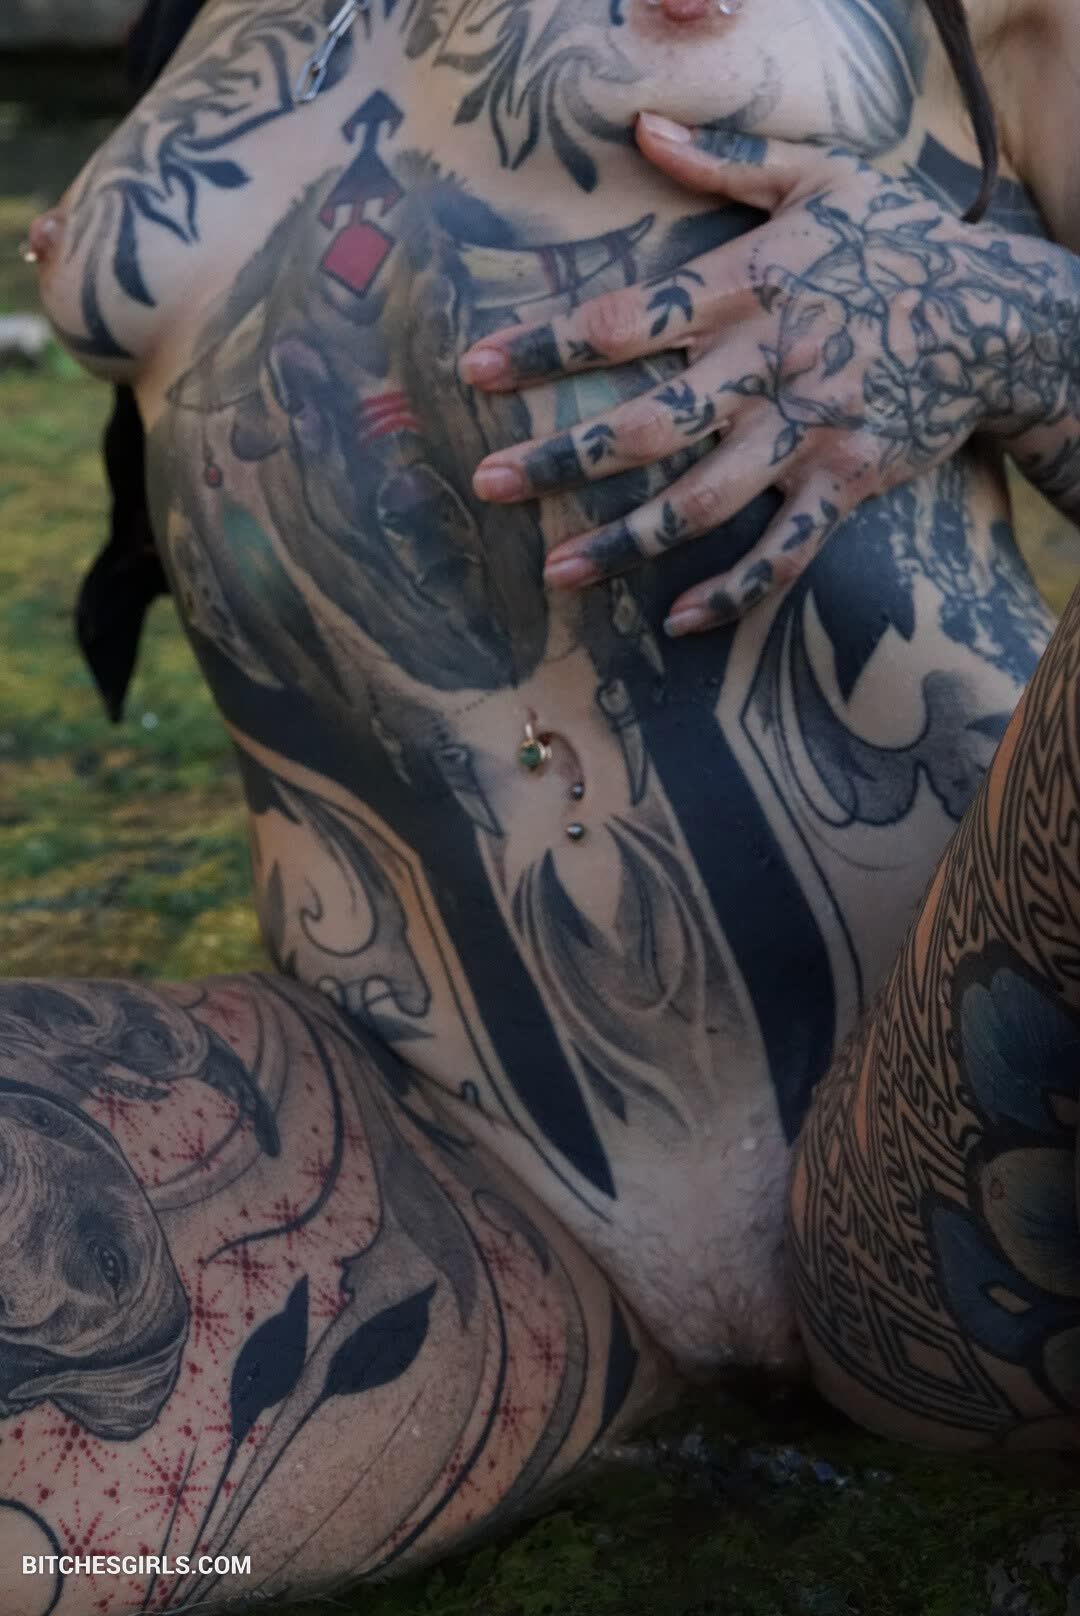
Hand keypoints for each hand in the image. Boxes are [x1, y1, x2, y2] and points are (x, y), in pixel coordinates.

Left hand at [461, 114, 1060, 634]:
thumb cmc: (898, 241)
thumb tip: (642, 128)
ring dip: (626, 542)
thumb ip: (725, 162)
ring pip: (701, 502)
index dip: (543, 348)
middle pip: (646, 425)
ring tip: (557, 572)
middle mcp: (763, 367)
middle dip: (562, 458)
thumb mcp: (819, 177)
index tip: (474, 369)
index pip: (621, 322)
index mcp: (742, 290)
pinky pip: (785, 552)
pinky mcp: (844, 483)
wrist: (997, 314)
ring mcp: (805, 433)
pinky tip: (680, 618)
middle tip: (489, 483)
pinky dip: (735, 589)